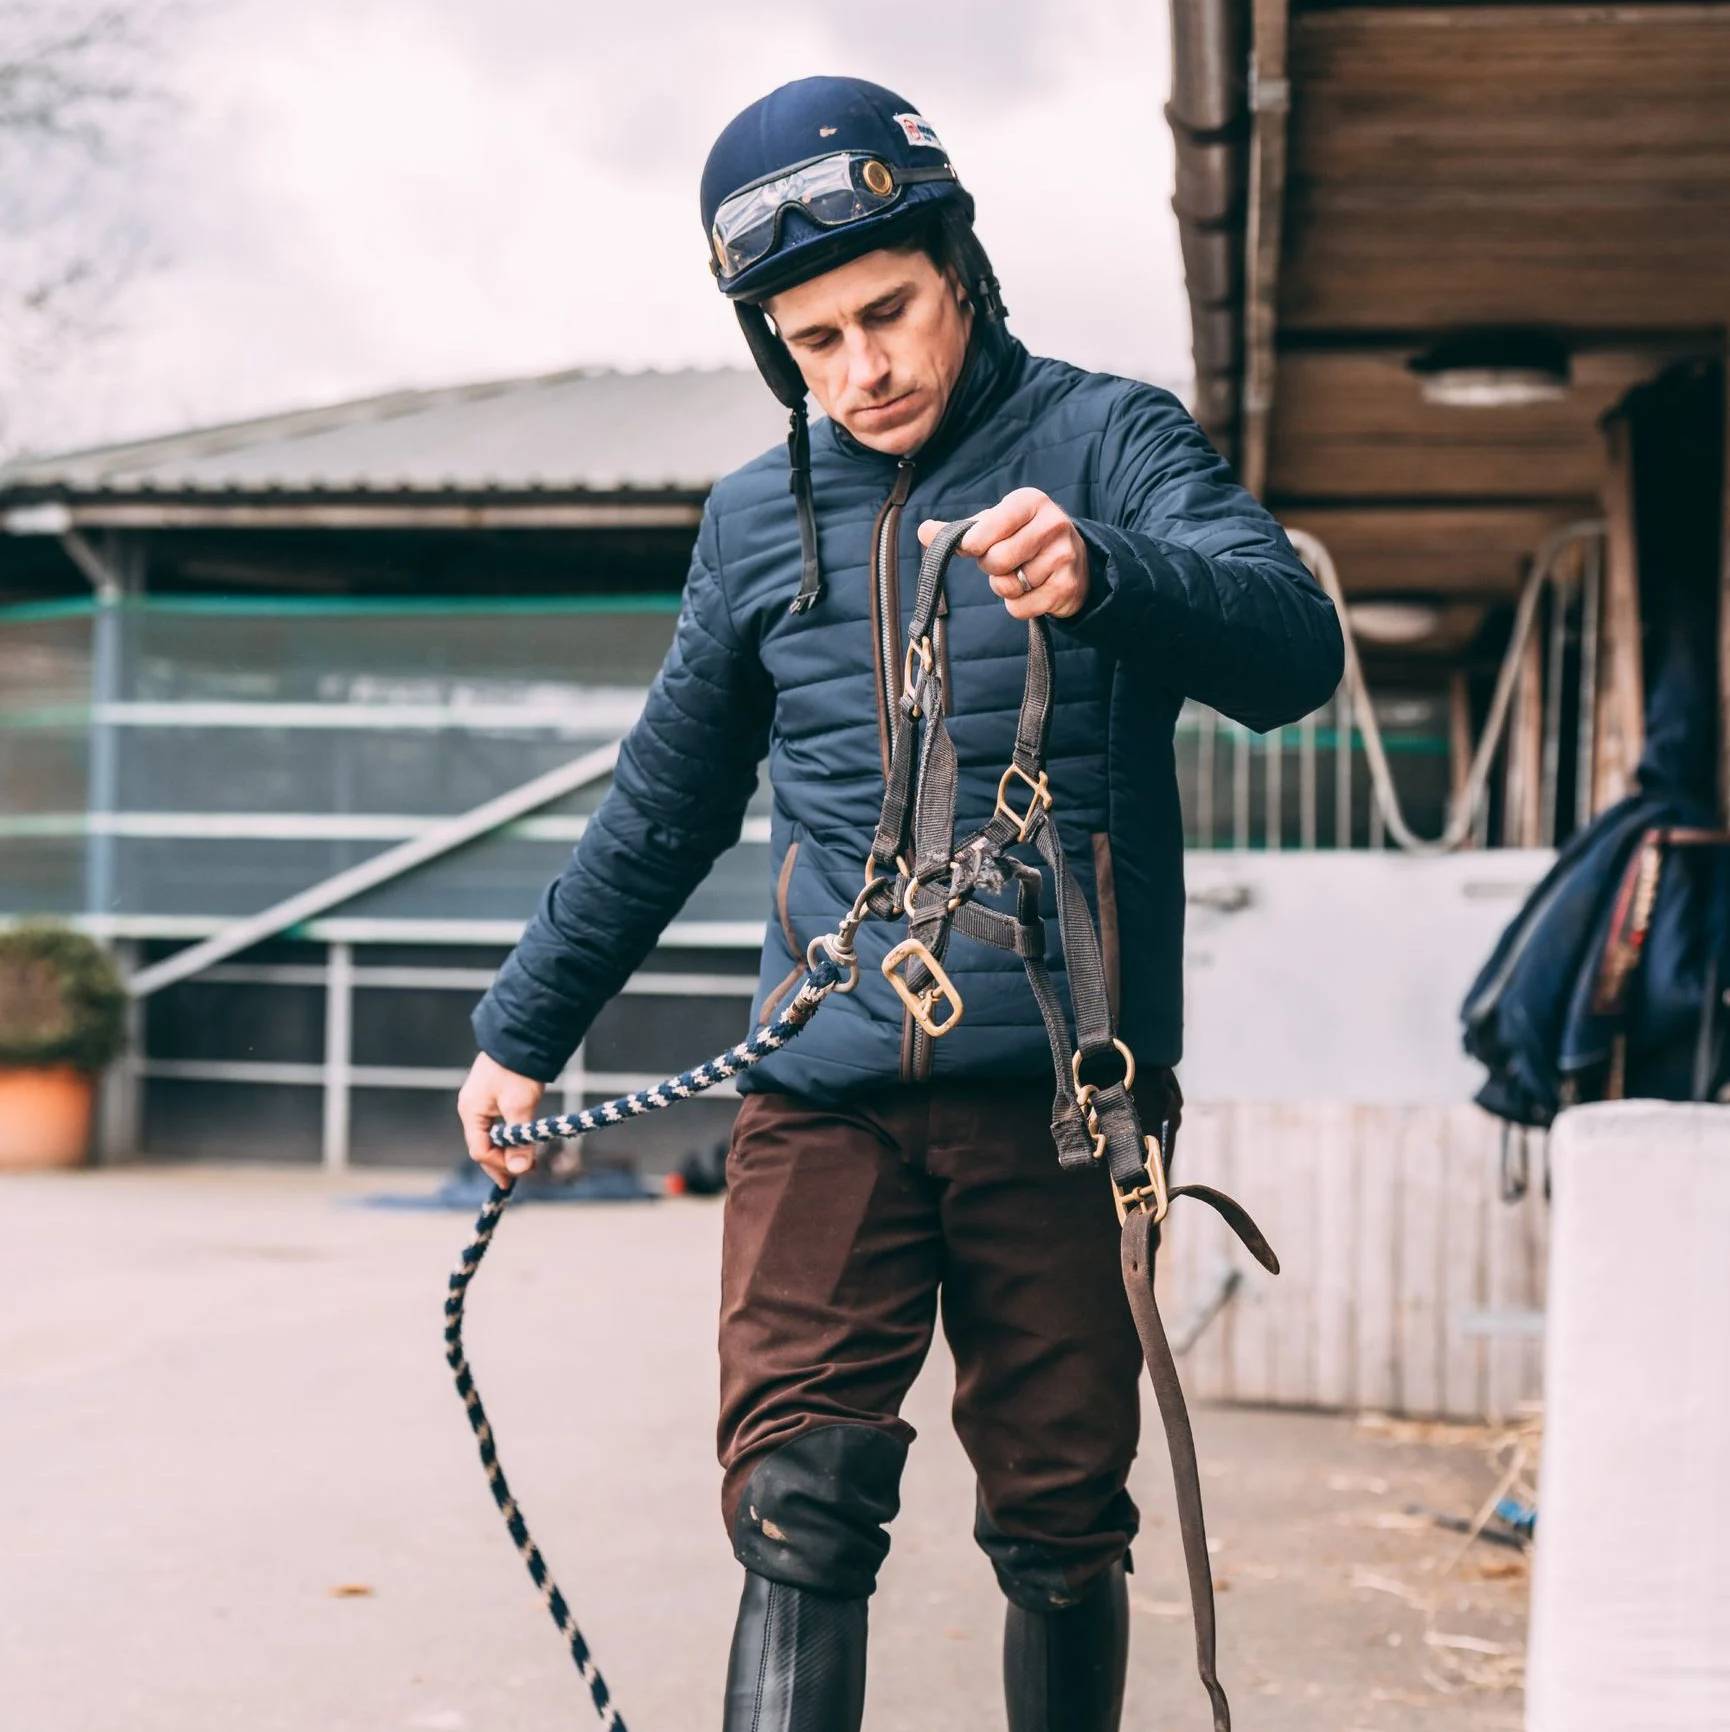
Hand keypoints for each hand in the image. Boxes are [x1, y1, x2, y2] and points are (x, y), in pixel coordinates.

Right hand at [457, 1052, 547, 1186]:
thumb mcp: (520, 1106)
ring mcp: (480, 1101)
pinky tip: (522, 1141)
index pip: (480, 1150)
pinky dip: (509, 1136)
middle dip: (502, 1161)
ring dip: (507, 1150)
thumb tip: (520, 1170)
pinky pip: (497, 1124)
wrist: (523, 1036)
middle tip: (524, 1174)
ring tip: (526, 1161)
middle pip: (483, 1144)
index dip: (499, 1166)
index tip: (518, 1177)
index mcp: (471, 1111)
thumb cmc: (518, 1070)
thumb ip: (520, 1139)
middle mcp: (471, 1108)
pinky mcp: (493, 1095)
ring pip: (491, 1135)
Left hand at [917, 488, 1089, 620]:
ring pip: (1008, 587)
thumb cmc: (1023, 538)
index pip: (984, 531)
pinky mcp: (1066, 587)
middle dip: (991, 568)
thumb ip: (960, 530)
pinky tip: (1033, 590)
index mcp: (1029, 501)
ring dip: (1006, 587)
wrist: (1074, 561)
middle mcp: (1052, 524)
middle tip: (1005, 561)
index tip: (976, 546)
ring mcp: (1063, 556)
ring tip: (1023, 573)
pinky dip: (1018, 605)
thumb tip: (923, 531)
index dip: (972, 546)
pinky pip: (1020, 608)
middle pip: (995, 561)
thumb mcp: (994, 525)